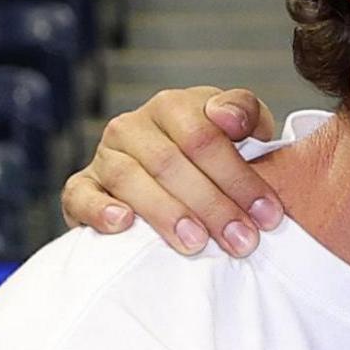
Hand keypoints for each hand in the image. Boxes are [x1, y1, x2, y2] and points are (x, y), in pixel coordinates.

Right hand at [61, 86, 283, 255]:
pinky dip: (100, 210)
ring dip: (166, 213)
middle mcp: (133, 125)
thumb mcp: (242, 127)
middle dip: (212, 205)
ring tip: (197, 243)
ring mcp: (105, 155)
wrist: (171, 172)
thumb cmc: (215, 153)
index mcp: (173, 106)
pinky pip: (81, 196)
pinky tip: (125, 224)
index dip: (238, 177)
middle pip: (171, 162)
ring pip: (130, 179)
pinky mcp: (82, 186)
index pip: (204, 137)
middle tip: (242, 241)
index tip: (268, 215)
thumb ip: (247, 114)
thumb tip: (230, 119)